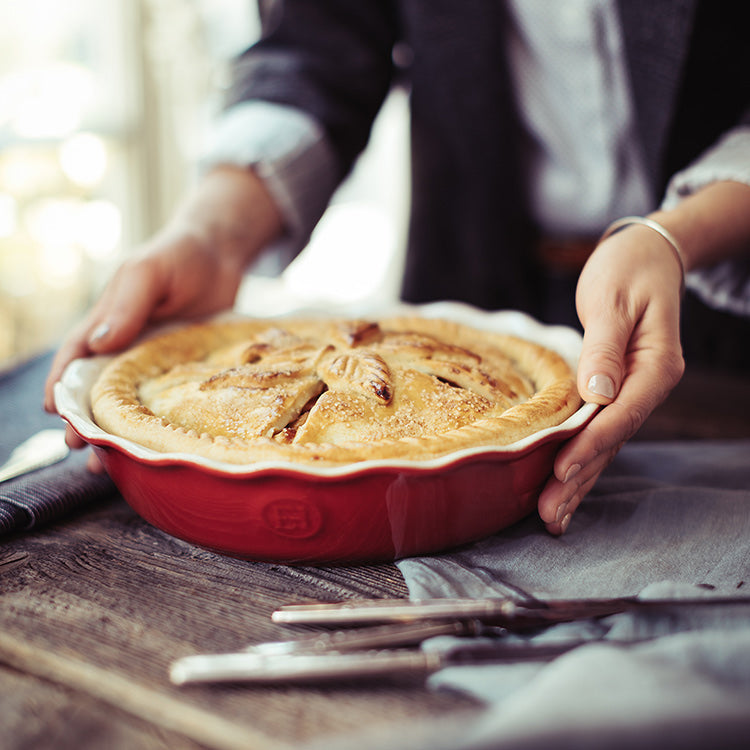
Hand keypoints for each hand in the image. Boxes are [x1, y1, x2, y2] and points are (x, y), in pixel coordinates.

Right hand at [43, 166, 282, 464]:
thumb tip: (99, 343)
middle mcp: (128, 345)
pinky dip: (159, 421)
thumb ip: (126, 304)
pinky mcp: (183, 367)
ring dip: (119, 429)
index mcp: (108, 322)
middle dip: (86, 418)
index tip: (56, 415)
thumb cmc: (180, 256)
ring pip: (131, 400)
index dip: (62, 386)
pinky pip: (167, 398)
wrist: (224, 255)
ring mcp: (156, 359)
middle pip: (99, 388)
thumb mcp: (148, 272)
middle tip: (80, 449)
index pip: (76, 358)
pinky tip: (159, 445)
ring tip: (110, 463)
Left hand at [537, 222, 684, 533]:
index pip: (620, 414)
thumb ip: (605, 348)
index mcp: (654, 367)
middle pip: (611, 442)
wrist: (647, 257)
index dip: (589, 444)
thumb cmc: (628, 270)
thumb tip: (597, 393)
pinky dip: (581, 459)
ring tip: (552, 518)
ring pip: (605, 445)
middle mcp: (648, 387)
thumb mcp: (615, 301)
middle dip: (579, 480)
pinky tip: (565, 484)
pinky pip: (599, 432)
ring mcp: (634, 393)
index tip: (561, 470)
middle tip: (549, 516)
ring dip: (579, 481)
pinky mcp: (617, 392)